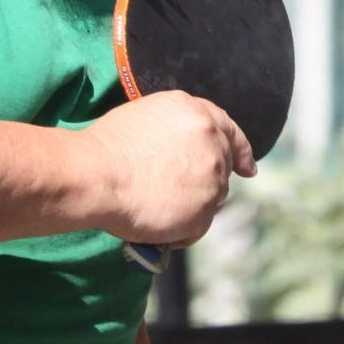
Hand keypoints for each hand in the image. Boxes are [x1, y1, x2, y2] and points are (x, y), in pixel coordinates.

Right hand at [81, 92, 254, 246]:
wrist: (96, 174)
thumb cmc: (107, 148)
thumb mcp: (147, 118)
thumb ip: (176, 130)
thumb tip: (180, 152)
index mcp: (196, 112)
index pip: (229, 130)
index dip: (241, 151)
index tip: (247, 168)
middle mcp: (211, 140)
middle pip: (222, 167)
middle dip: (207, 182)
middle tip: (184, 195)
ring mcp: (212, 176)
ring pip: (211, 198)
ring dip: (191, 206)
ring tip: (157, 208)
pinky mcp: (204, 210)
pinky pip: (198, 226)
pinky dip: (181, 230)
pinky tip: (158, 225)